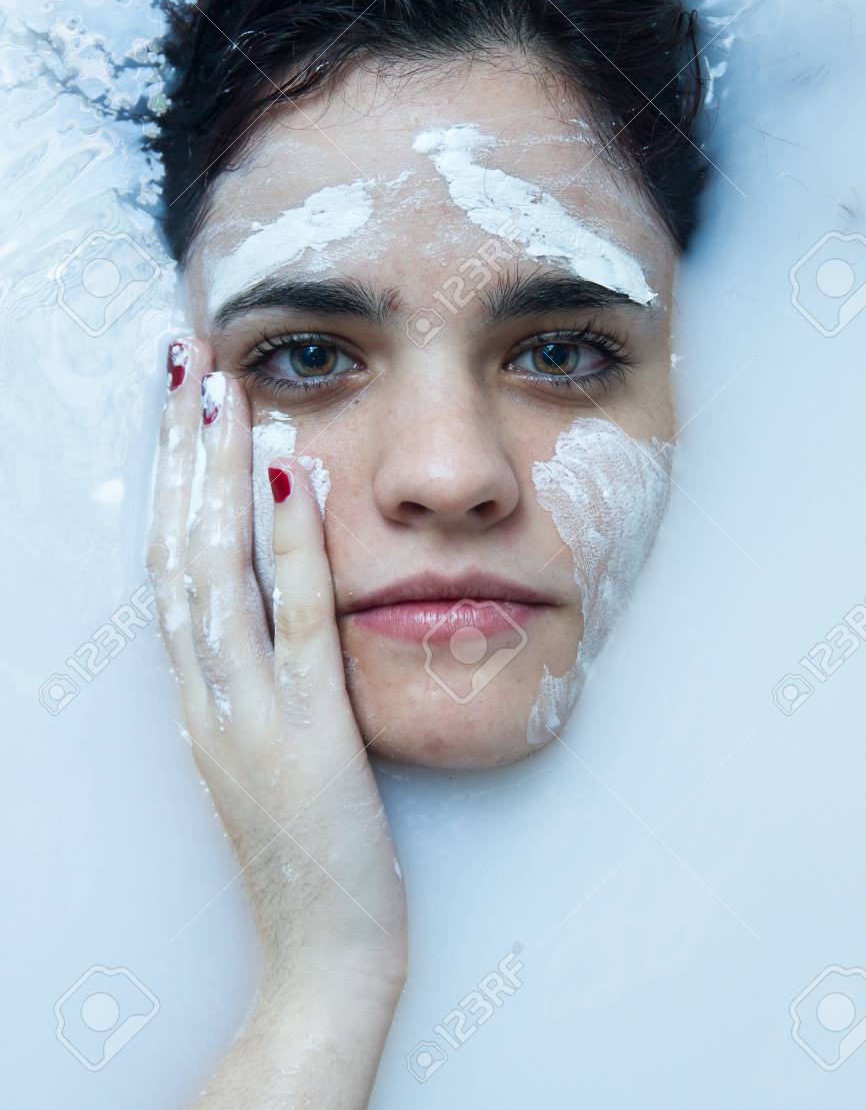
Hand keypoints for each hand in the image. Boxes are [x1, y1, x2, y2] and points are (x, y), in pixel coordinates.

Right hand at [147, 339, 406, 1070]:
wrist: (323, 947)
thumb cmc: (305, 839)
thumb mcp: (266, 738)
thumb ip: (258, 667)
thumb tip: (266, 589)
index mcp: (198, 687)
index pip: (171, 558)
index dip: (169, 472)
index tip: (180, 398)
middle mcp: (205, 690)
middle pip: (177, 545)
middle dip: (177, 446)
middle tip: (181, 357)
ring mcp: (247, 710)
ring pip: (216, 571)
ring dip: (216, 473)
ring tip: (225, 389)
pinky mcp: (305, 733)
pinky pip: (294, 623)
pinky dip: (288, 545)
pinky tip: (290, 476)